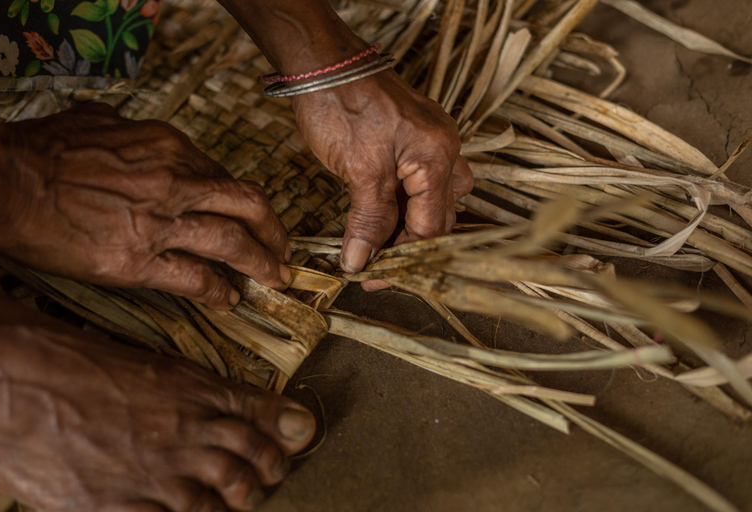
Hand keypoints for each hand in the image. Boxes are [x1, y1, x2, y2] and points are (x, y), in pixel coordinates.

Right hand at [0, 104, 290, 308]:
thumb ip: (134, 134)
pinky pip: (195, 279)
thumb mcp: (100, 122)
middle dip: (274, 231)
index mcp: (168, 148)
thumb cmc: (44, 150)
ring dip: (261, 264)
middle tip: (283, 250)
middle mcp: (175, 182)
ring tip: (274, 280)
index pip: (224, 176)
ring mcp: (159, 223)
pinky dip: (219, 291)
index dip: (244, 202)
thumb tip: (144, 139)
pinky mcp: (137, 261)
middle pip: (248, 205)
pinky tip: (230, 299)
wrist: (5, 181)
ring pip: (232, 243)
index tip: (253, 217)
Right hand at [0, 294, 315, 510]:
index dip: (281, 432)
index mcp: (195, 391)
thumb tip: (222, 404)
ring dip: (236, 503)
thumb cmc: (76, 364)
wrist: (20, 383)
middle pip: (252, 462)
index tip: (292, 439)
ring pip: (223, 500)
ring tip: (236, 503)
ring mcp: (159, 474)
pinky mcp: (124, 507)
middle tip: (268, 477)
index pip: (260, 415)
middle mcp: (188, 433)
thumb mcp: (145, 364)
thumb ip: (190, 389)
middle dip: (268, 472)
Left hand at [292, 70, 472, 286]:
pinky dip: (401, 204)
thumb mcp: (358, 169)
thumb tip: (361, 262)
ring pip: (431, 200)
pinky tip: (379, 216)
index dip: (402, 259)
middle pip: (437, 216)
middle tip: (373, 266)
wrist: (324, 61)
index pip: (431, 226)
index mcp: (437, 157)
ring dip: (407, 226)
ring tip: (375, 245)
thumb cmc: (341, 105)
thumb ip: (368, 219)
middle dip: (407, 246)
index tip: (373, 278)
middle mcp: (444, 150)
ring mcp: (432, 142)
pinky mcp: (414, 139)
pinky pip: (419, 181)